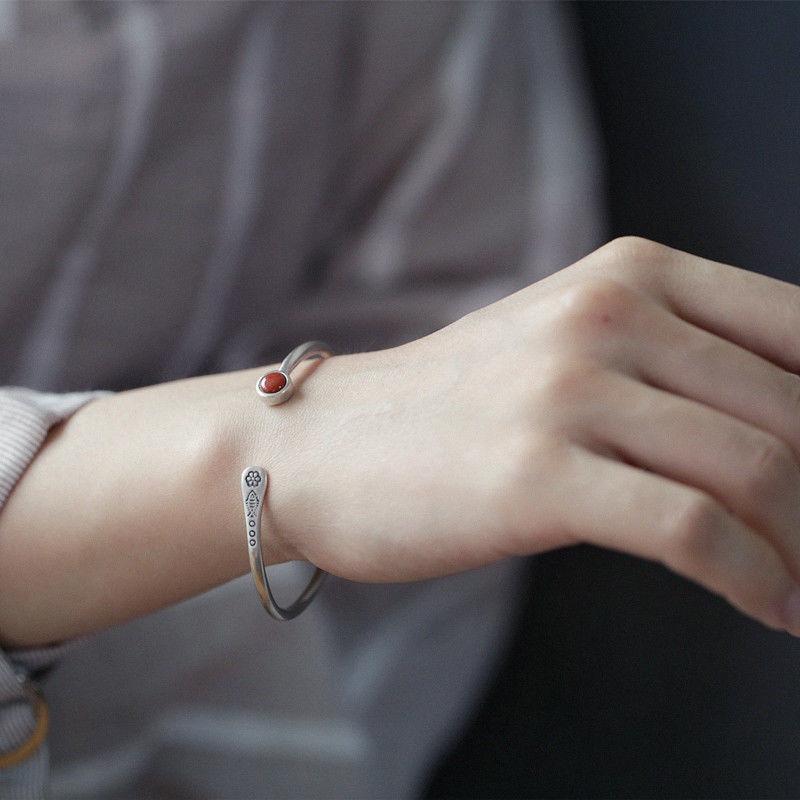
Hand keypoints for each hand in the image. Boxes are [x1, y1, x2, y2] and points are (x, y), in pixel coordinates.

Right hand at [262, 237, 799, 636]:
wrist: (326, 442)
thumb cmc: (454, 406)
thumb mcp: (568, 348)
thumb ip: (671, 364)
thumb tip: (781, 428)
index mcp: (630, 273)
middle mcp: (607, 314)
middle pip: (791, 411)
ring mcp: (566, 390)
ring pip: (757, 470)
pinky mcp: (533, 472)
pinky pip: (691, 529)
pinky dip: (753, 578)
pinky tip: (768, 607)